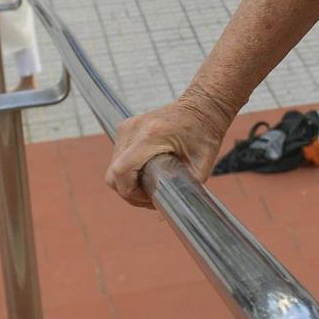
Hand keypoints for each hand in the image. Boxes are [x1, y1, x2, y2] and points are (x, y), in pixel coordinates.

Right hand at [106, 93, 232, 208]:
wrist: (202, 106)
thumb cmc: (205, 132)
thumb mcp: (202, 165)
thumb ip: (186, 189)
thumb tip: (169, 212)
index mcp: (152, 135)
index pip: (121, 171)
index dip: (130, 193)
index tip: (149, 199)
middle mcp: (134, 129)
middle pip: (114, 173)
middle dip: (129, 192)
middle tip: (151, 198)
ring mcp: (126, 127)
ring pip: (113, 167)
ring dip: (127, 182)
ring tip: (150, 187)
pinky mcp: (125, 127)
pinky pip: (118, 158)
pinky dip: (128, 171)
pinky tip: (146, 174)